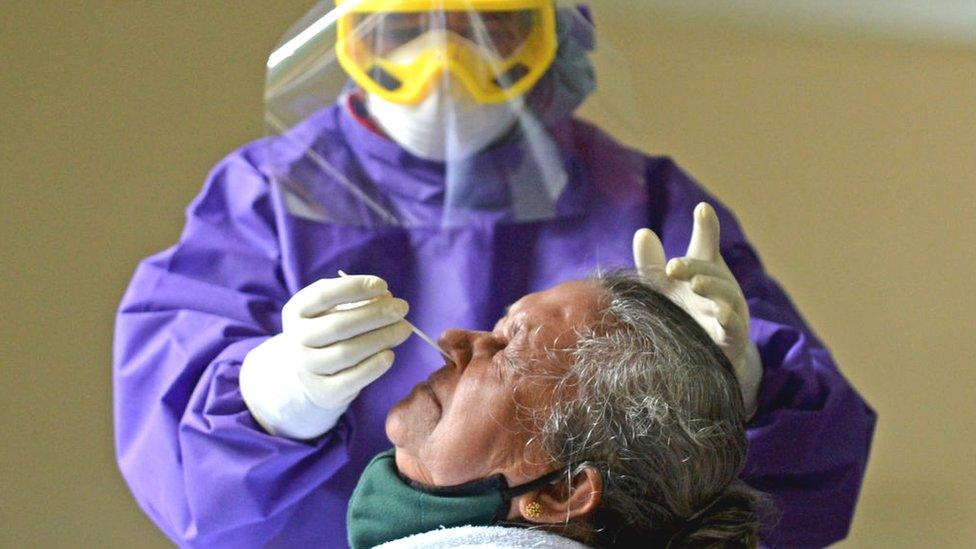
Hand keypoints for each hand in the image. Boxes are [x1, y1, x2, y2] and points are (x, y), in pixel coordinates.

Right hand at [240, 275, 411, 438]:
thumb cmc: (330, 331)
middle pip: (338, 326)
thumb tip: (386, 298)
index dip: (354, 288)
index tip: (383, 285)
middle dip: (375, 314)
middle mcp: (296, 339)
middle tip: (402, 308)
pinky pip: (350, 380)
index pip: (322, 295)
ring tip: (404, 329)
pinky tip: (390, 355)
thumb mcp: (335, 310)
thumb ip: (358, 301)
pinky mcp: (323, 392)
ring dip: (381, 338)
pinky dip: (373, 367)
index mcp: (297, 311)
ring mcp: (307, 368)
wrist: (313, 372)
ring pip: (346, 353)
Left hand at [633, 203, 760, 415]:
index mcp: (703, 272)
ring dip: (712, 289)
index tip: (702, 209)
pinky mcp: (734, 340)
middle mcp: (720, 289)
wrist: (702, 360)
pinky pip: (735, 329)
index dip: (706, 228)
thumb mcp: (663, 288)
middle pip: (710, 272)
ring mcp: (730, 313)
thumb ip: (653, 263)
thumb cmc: (681, 315)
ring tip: (696, 284)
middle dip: (693, 267)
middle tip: (672, 266)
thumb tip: (643, 233)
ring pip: (726, 297)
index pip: (705, 246)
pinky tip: (720, 317)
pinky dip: (729, 321)